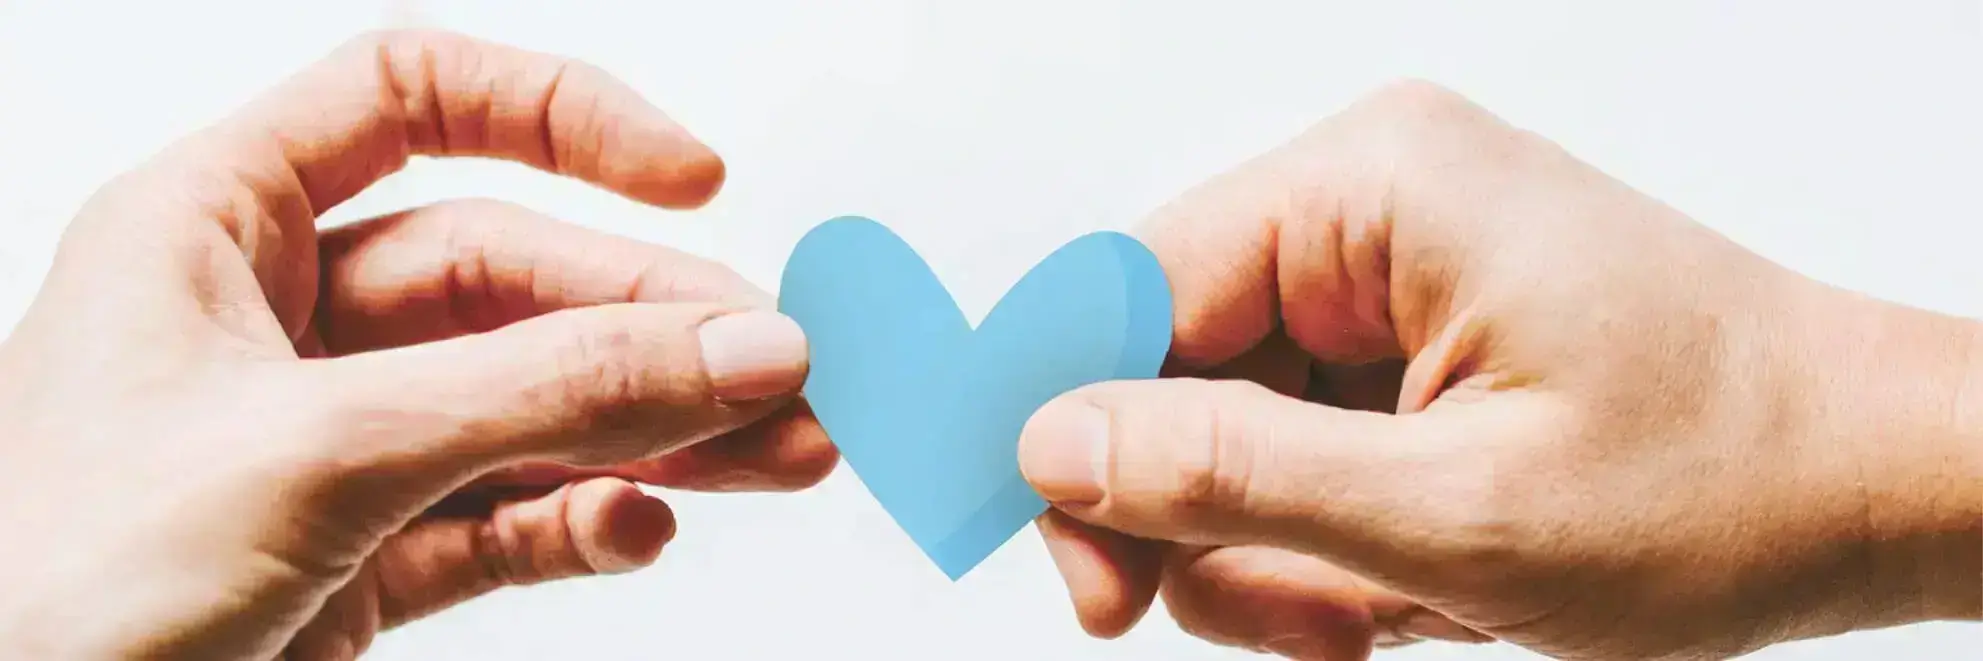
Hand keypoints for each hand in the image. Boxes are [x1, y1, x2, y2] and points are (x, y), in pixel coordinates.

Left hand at [0, 30, 836, 659]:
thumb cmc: (52, 595)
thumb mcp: (321, 454)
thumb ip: (543, 394)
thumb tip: (735, 348)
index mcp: (216, 228)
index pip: (412, 102)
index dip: (560, 116)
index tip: (691, 177)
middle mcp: (277, 325)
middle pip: (511, 280)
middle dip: (653, 331)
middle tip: (779, 374)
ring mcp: (327, 447)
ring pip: (529, 407)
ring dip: (657, 432)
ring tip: (781, 457)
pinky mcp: (357, 557)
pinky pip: (504, 517)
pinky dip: (582, 522)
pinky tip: (637, 527)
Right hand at [1018, 81, 1982, 659]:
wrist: (1885, 489)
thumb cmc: (1723, 482)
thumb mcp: (1455, 513)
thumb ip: (1232, 475)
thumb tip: (1049, 442)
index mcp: (1372, 190)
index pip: (1130, 291)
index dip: (1075, 439)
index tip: (1081, 581)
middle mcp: (1370, 211)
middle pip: (1172, 373)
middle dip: (1214, 526)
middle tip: (1302, 629)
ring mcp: (1392, 280)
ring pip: (1231, 436)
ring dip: (1286, 557)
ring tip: (1392, 615)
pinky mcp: (1415, 348)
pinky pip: (1302, 454)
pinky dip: (1335, 546)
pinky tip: (1416, 589)